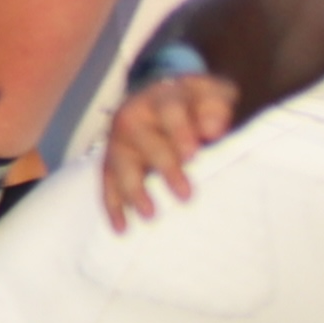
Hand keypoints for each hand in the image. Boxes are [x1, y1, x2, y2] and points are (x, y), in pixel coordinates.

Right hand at [97, 70, 237, 226]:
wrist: (167, 94)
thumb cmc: (197, 102)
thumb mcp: (213, 94)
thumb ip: (216, 107)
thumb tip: (213, 129)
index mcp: (162, 96)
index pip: (169, 110)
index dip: (180, 132)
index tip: (193, 156)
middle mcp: (134, 114)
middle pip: (143, 138)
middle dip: (164, 167)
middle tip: (186, 195)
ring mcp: (119, 139)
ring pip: (119, 163)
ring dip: (134, 190)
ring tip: (149, 214)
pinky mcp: (111, 160)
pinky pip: (107, 183)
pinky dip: (113, 206)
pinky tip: (122, 228)